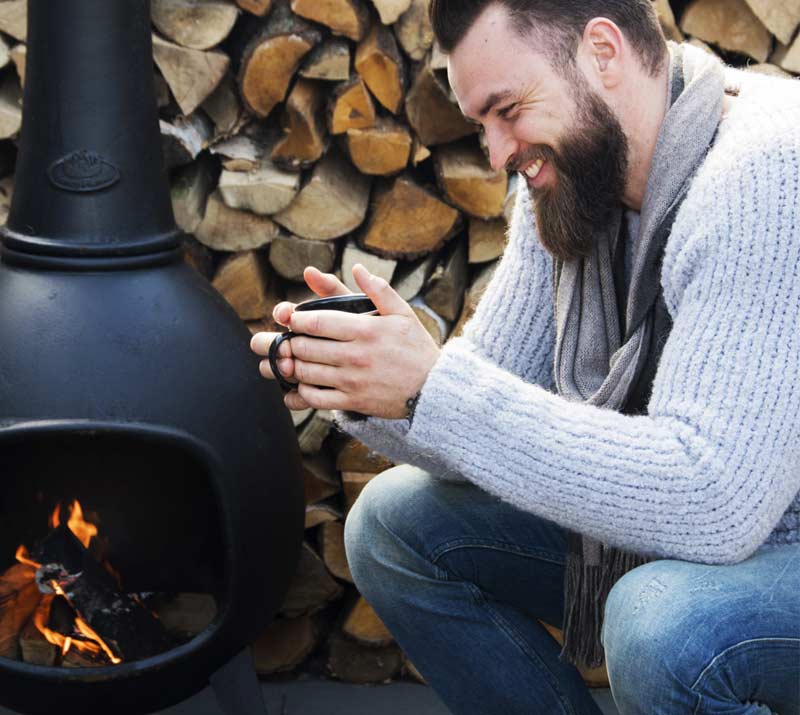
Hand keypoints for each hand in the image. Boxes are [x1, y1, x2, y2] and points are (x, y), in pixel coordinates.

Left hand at [251, 264, 440, 418]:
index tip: (285, 317)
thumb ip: (378, 290)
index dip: (294, 319)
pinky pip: (318, 399)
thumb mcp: (402, 313)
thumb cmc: (416, 348)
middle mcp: (356, 355)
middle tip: (260, 341)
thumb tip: (357, 268)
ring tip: (269, 363)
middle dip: (279, 343)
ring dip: (283, 368)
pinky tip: (291, 390)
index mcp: (365, 329)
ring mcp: (353, 380)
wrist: (434, 389)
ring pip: (307, 373)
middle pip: (306, 347)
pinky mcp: (354, 401)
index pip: (317, 322)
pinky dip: (300, 396)